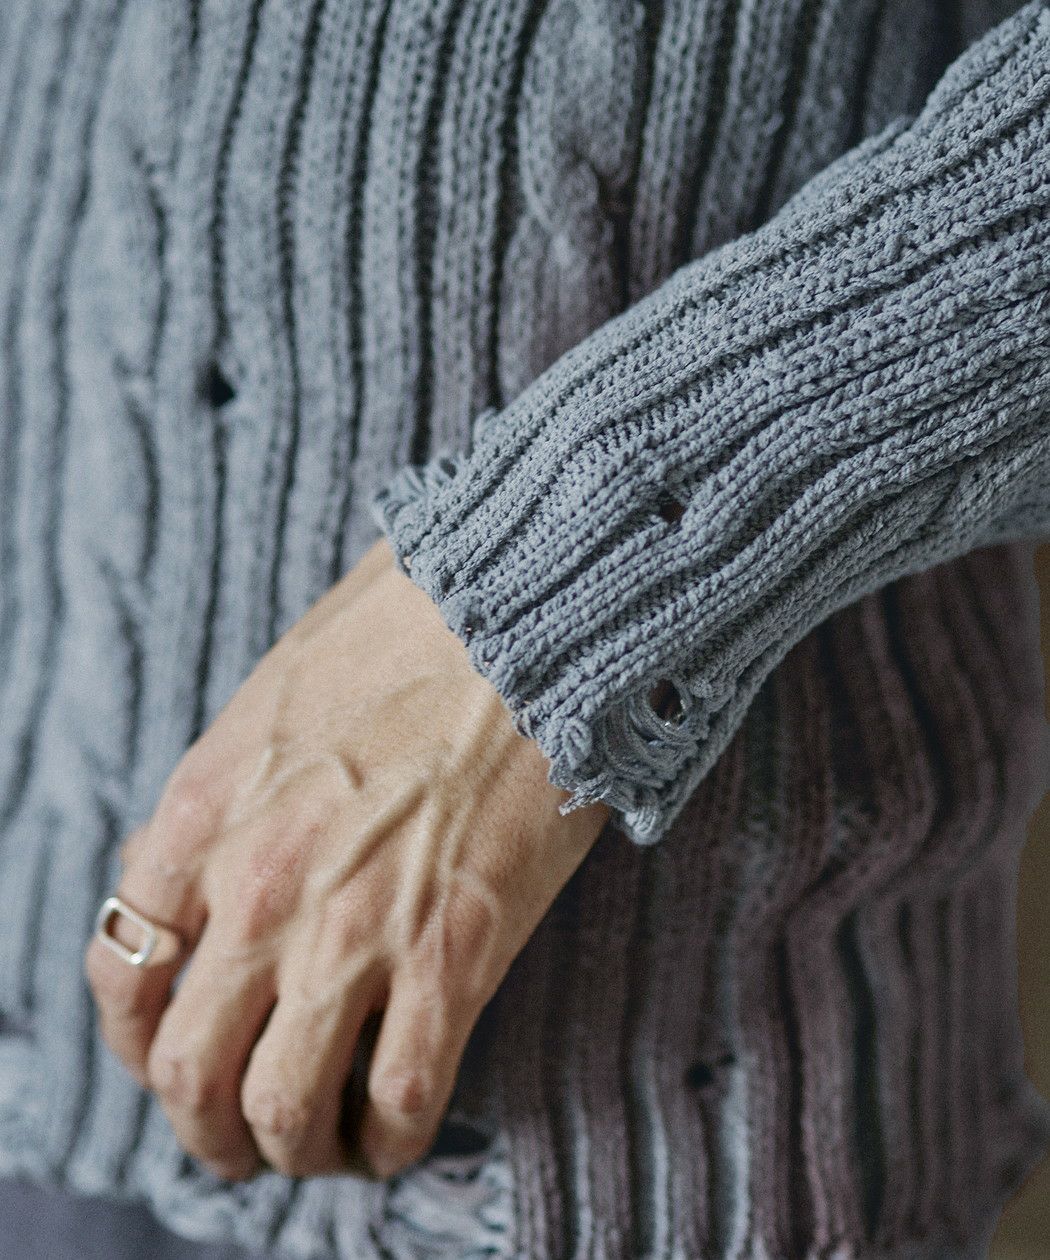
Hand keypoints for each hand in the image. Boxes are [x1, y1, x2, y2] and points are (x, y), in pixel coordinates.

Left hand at [83, 536, 608, 1181]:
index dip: (136, 1041)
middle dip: (205, 1127)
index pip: (124, 969)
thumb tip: (201, 867)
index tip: (170, 1056)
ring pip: (284, 1109)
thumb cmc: (402, 635)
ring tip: (322, 1148)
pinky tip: (401, 1132)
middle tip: (237, 1137)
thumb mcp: (269, 700)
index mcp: (203, 814)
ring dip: (295, 1150)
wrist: (516, 613)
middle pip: (190, 1068)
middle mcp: (260, 885)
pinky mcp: (454, 949)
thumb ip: (223, 796)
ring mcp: (355, 926)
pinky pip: (403, 1095)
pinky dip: (393, 1140)